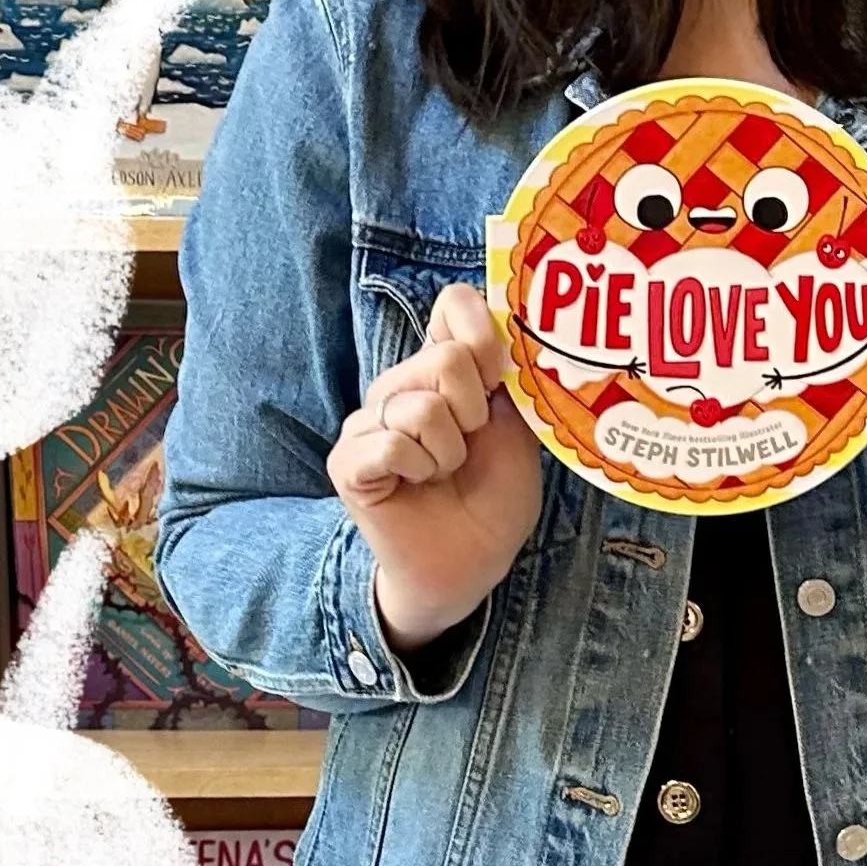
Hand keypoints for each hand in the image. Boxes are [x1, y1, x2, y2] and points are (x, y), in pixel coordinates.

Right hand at [325, 282, 541, 656]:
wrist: (472, 561)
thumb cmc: (495, 494)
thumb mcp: (519, 427)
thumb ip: (510, 375)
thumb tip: (507, 326)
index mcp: (442, 366)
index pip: (454, 304)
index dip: (483, 336)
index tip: (498, 380)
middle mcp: (400, 383)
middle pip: (445, 359)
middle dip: (474, 413)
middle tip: (469, 446)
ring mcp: (369, 420)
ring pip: (421, 407)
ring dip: (449, 452)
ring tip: (444, 472)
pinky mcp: (348, 460)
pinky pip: (390, 443)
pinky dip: (418, 469)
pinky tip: (417, 484)